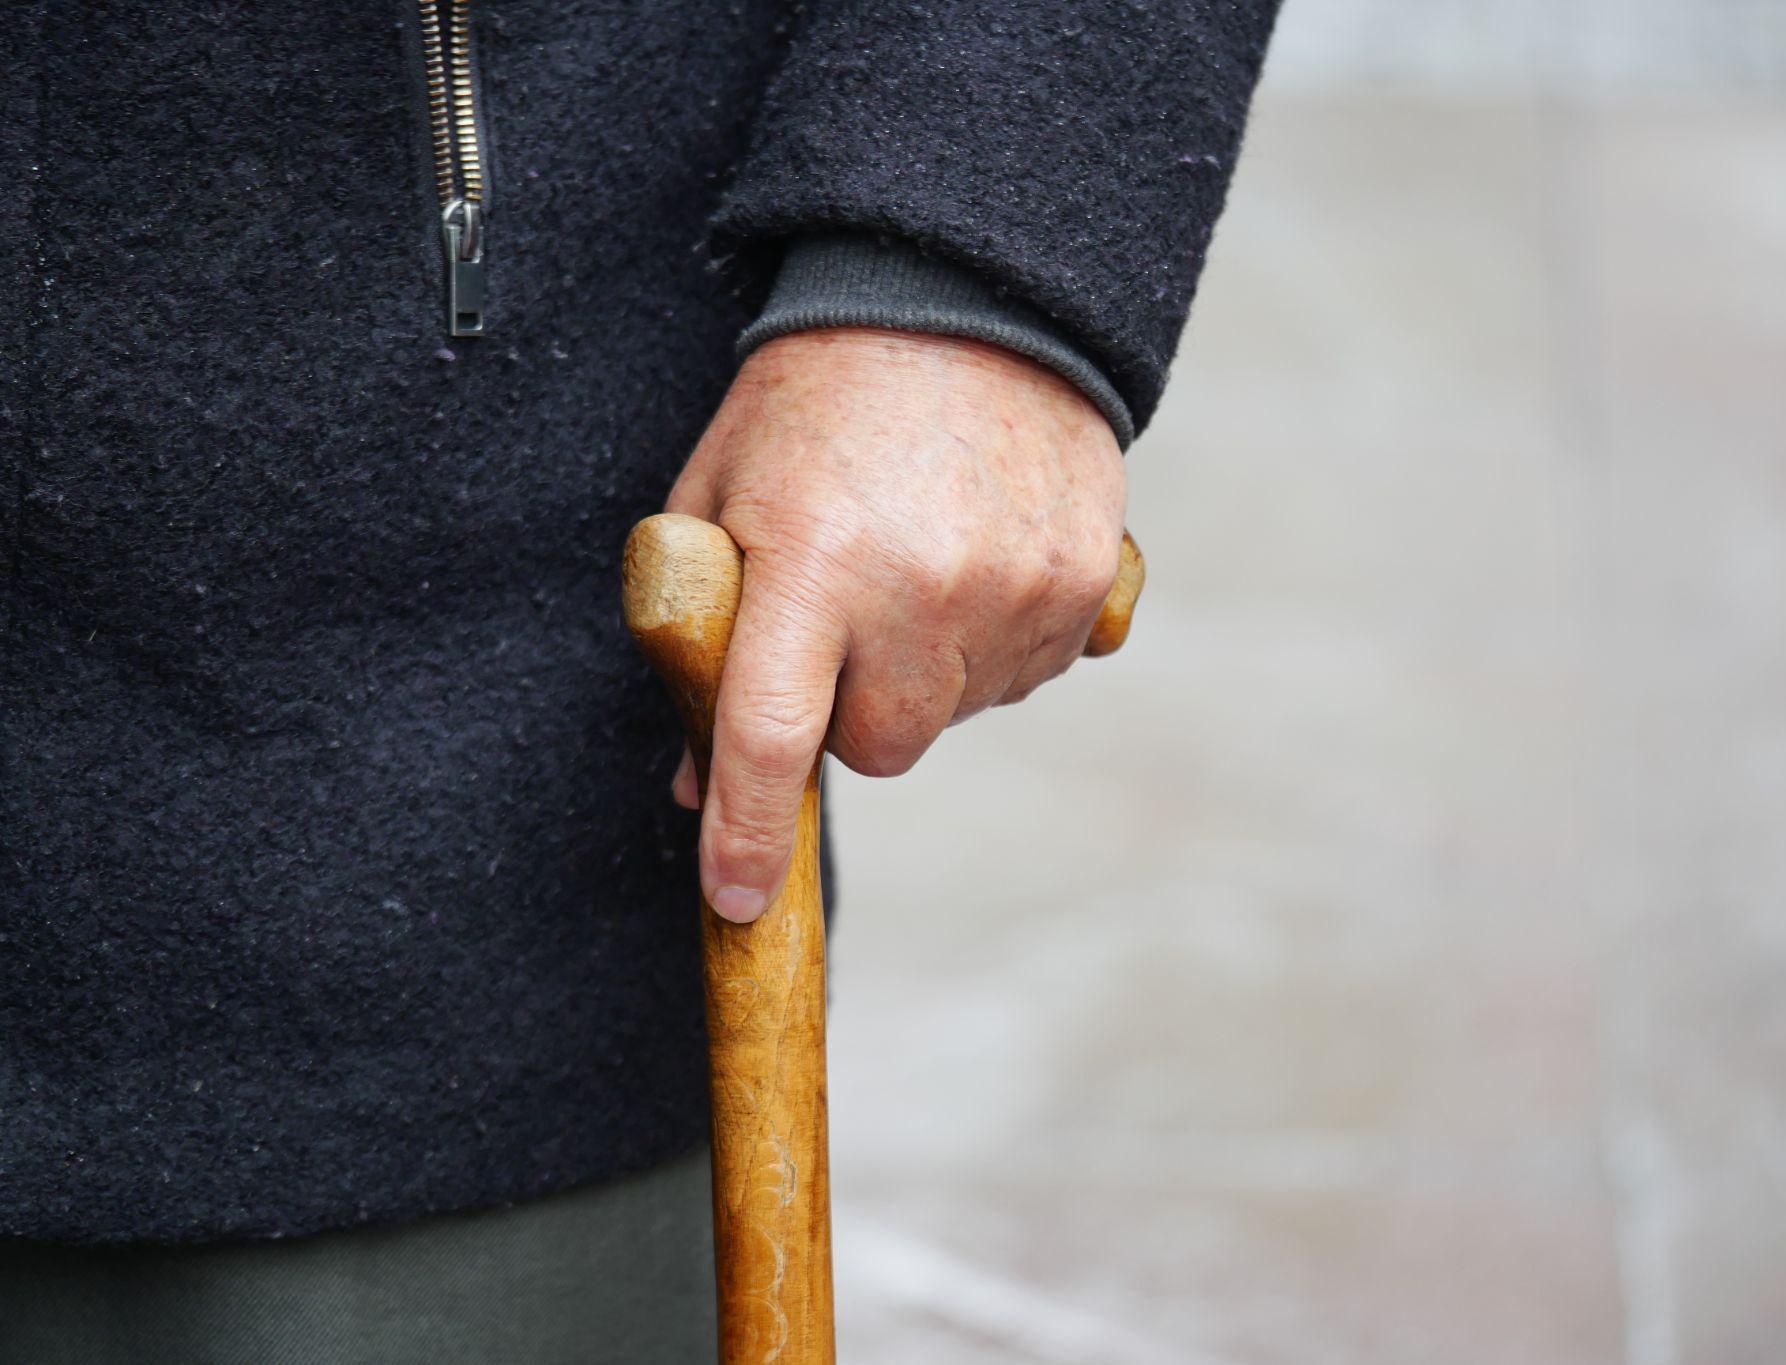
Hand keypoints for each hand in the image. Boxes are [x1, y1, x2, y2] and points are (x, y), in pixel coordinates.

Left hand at [664, 327, 1127, 921]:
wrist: (969, 299)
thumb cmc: (819, 400)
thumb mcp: (726, 492)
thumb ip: (702, 632)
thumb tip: (692, 780)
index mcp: (813, 557)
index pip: (770, 734)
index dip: (747, 832)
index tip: (738, 900)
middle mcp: (923, 585)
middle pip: (880, 747)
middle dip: (849, 712)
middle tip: (843, 620)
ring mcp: (1017, 590)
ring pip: (954, 715)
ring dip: (925, 673)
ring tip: (916, 561)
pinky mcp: (1085, 586)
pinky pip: (1026, 673)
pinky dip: (993, 644)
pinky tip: (975, 559)